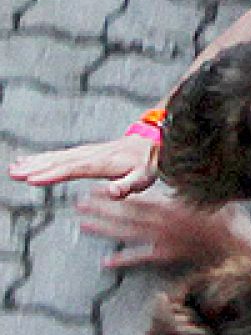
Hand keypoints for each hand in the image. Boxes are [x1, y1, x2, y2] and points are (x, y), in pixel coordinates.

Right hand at [9, 137, 157, 198]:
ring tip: (14, 168)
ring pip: (57, 157)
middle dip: (36, 167)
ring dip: (35, 162)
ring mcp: (87, 152)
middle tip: (14, 173)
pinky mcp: (84, 152)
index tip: (34, 179)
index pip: (75, 168)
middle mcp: (91, 154)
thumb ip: (128, 186)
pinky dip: (42, 157)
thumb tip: (113, 192)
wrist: (153, 142)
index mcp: (103, 162)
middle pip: (60, 161)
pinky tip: (27, 161)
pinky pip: (60, 155)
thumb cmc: (148, 163)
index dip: (54, 174)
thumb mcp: (144, 177)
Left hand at [75, 190, 238, 269]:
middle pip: (125, 216)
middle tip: (79, 205)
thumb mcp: (207, 191)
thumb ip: (186, 182)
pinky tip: (107, 261)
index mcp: (169, 207)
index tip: (95, 189)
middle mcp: (160, 224)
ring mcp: (162, 240)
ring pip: (127, 235)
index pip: (133, 199)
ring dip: (105, 230)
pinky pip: (142, 257)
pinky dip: (124, 259)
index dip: (113, 195)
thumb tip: (175, 166)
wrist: (233, 244)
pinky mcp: (167, 254)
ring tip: (84, 226)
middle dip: (102, 210)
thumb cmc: (225, 215)